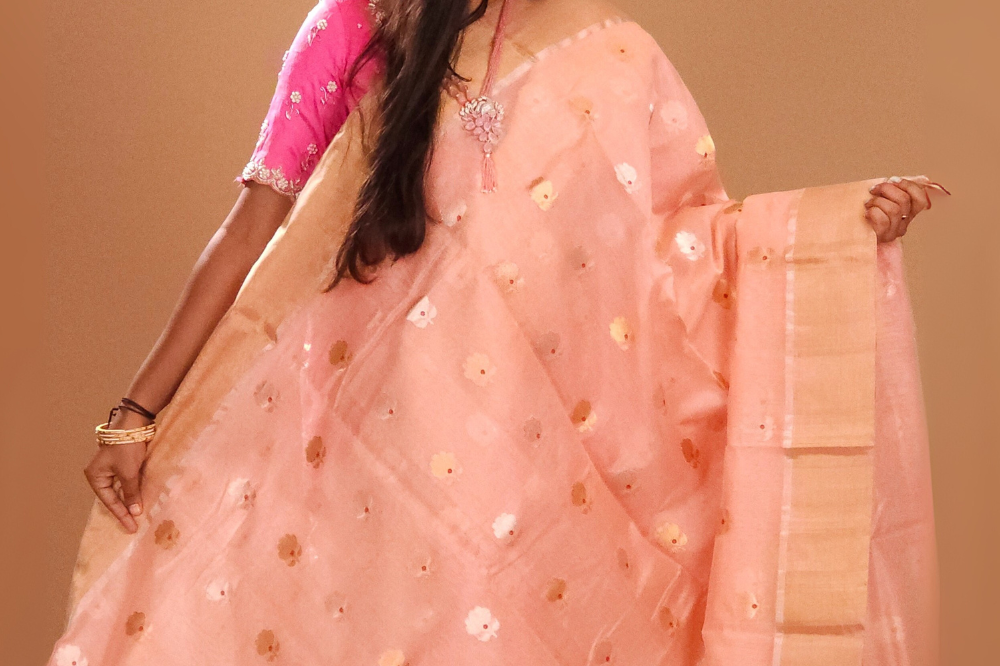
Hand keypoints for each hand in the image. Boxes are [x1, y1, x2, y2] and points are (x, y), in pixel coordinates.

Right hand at [84, 410, 149, 532]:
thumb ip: (131, 493)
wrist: (135, 422)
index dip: (121, 515)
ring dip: (130, 500)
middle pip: (113, 496)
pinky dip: (134, 490)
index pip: (109, 501)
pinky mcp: (124, 462)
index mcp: (95, 476)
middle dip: (124, 509)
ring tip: (139, 515)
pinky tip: (142, 498)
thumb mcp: (128, 472)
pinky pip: (128, 481)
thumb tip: (135, 512)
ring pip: (121, 489)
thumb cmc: (126, 447)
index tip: (132, 527)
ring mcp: (112, 467)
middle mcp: (101, 473)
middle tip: (135, 525)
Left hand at [865, 176, 932, 242]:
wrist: (848, 233)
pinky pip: (883, 220)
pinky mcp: (883, 237)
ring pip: (894, 209)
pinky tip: (866, 213)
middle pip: (904, 200)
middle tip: (873, 189)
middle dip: (887, 189)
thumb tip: (893, 180)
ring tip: (867, 202)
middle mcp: (904, 223)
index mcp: (908, 212)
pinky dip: (873, 212)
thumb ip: (890, 190)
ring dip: (877, 201)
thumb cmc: (864, 212)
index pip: (920, 198)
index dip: (908, 185)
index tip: (892, 180)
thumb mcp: (880, 198)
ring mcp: (894, 231)